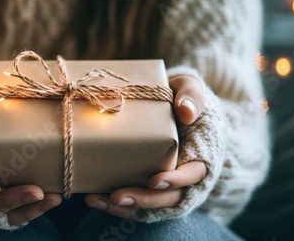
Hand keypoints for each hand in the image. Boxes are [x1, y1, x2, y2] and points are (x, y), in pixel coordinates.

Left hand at [86, 75, 206, 218]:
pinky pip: (134, 202)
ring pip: (149, 206)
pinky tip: (94, 198)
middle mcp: (184, 176)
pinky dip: (115, 205)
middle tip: (117, 196)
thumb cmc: (179, 95)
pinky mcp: (145, 185)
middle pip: (169, 198)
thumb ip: (192, 95)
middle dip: (144, 200)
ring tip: (96, 200)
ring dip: (124, 207)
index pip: (193, 175)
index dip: (176, 180)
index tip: (155, 181)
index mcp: (200, 155)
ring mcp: (164, 184)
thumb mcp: (189, 87)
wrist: (167, 103)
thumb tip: (186, 112)